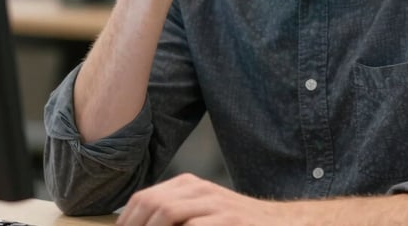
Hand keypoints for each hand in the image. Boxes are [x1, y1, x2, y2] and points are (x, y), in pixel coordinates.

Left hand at [115, 173, 282, 225]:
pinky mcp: (231, 222)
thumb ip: (177, 218)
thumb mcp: (204, 214)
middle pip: (151, 204)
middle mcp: (200, 190)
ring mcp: (216, 205)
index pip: (143, 199)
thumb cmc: (238, 225)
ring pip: (168, 212)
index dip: (125, 223)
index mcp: (189, 186)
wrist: (282, 224)